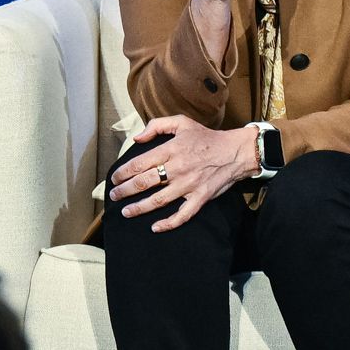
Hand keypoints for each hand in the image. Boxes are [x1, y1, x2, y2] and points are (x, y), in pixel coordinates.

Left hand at [108, 117, 257, 233]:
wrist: (235, 152)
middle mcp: (177, 168)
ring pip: (158, 200)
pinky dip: (168, 223)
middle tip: (114, 196)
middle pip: (144, 183)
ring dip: (139, 208)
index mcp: (171, 150)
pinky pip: (182, 214)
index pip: (139, 164)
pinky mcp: (200, 198)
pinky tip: (155, 227)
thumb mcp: (182, 122)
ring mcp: (188, 185)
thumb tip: (137, 138)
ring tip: (126, 212)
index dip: (123, 173)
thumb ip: (157, 125)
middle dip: (125, 191)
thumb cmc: (206, 138)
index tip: (115, 179)